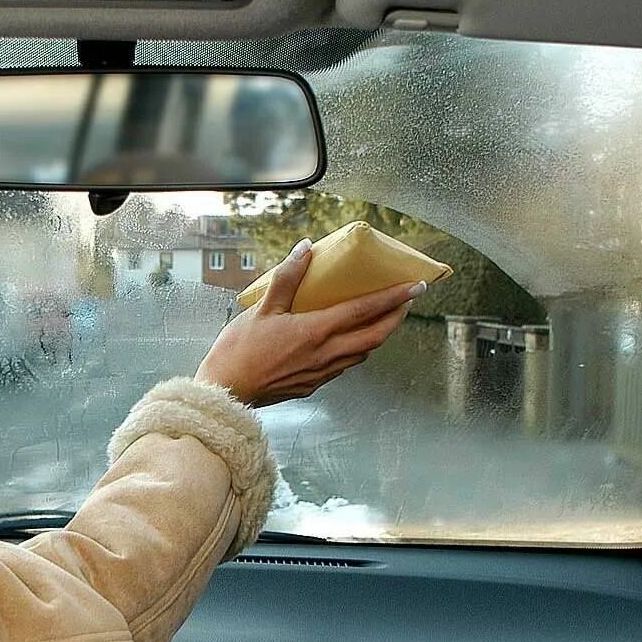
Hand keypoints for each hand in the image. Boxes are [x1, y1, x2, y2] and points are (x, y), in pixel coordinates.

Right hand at [196, 238, 423, 407]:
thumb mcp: (261, 309)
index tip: (414, 286)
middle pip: (375, 336)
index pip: (364, 310)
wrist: (227, 392)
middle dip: (396, 318)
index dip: (393, 297)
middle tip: (406, 302)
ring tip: (382, 319)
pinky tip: (348, 343)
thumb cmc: (240, 351)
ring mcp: (322, 373)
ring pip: (363, 353)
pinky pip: (344, 366)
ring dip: (378, 335)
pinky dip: (356, 350)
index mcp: (316, 331)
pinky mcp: (313, 385)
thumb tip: (305, 250)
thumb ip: (287, 279)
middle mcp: (326, 354)